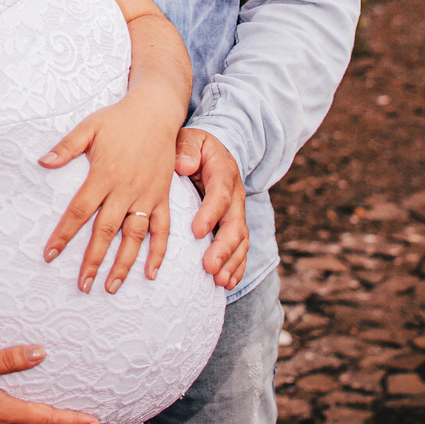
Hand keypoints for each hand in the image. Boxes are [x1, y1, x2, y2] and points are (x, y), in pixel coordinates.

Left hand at [38, 89, 175, 295]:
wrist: (156, 111)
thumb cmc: (118, 119)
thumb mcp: (89, 127)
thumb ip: (66, 147)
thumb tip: (41, 162)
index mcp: (103, 174)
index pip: (79, 211)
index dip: (64, 234)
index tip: (50, 255)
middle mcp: (125, 189)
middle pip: (106, 231)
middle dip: (93, 260)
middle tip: (83, 285)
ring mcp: (146, 195)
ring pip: (134, 236)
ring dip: (123, 263)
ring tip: (111, 287)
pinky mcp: (162, 196)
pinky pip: (162, 229)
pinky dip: (158, 252)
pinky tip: (150, 273)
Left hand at [174, 128, 247, 288]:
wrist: (213, 153)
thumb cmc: (193, 148)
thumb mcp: (190, 139)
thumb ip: (186, 149)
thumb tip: (183, 165)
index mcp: (223, 172)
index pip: (220, 194)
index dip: (210, 214)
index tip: (196, 232)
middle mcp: (235, 195)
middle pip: (235, 223)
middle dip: (223, 247)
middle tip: (209, 266)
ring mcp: (238, 213)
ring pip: (240, 240)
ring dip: (231, 262)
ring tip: (219, 281)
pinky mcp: (235, 226)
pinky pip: (241, 249)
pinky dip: (237, 267)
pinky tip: (228, 284)